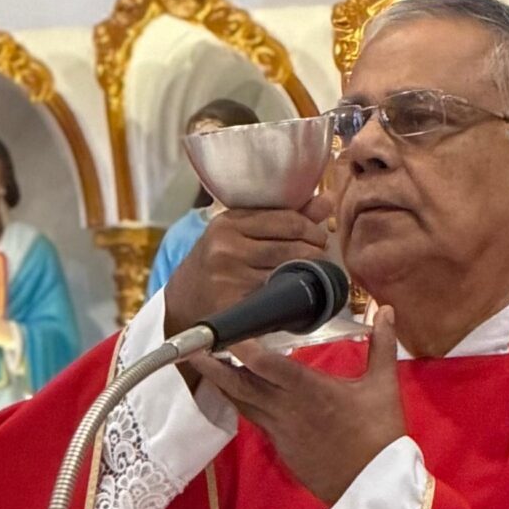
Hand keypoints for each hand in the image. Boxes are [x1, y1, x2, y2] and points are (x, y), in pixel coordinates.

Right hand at [161, 199, 331, 339]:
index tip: (318, 239)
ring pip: (288, 273)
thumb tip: (326, 201)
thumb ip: (282, 217)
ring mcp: (228, 278)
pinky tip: (297, 300)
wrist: (181, 302)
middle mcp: (226, 248)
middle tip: (321, 260)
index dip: (312, 229)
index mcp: (228, 223)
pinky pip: (276, 301)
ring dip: (309, 276)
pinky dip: (293, 301)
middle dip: (315, 253)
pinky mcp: (232, 306)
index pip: (288, 220)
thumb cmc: (215, 264)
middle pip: (292, 247)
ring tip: (312, 276)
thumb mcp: (239, 233)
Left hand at [187, 307, 406, 503]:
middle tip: (192, 347)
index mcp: (311, 391)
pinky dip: (241, 403)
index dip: (243, 348)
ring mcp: (280, 430)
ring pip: (242, 403)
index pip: (268, 365)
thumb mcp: (384, 386)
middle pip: (240, 384)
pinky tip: (235, 392)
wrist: (372, 485)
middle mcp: (287, 409)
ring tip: (204, 363)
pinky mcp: (280, 446)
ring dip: (223, 383)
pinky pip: (253, 419)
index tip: (226, 332)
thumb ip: (382, 344)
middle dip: (214, 365)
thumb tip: (384, 310)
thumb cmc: (380, 436)